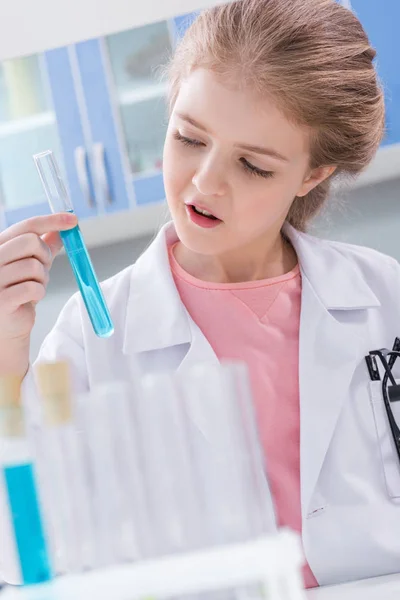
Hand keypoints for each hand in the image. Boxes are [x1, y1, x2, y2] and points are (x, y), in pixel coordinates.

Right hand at [0, 212, 77, 375]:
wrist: (8, 324)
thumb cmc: (19, 290)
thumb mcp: (32, 263)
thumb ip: (44, 245)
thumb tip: (63, 226)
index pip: (26, 226)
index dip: (52, 220)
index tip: (73, 220)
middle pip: (31, 242)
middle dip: (45, 255)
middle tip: (43, 268)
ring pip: (34, 266)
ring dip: (42, 278)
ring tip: (33, 287)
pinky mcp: (1, 299)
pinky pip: (33, 287)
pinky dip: (39, 292)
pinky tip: (29, 299)